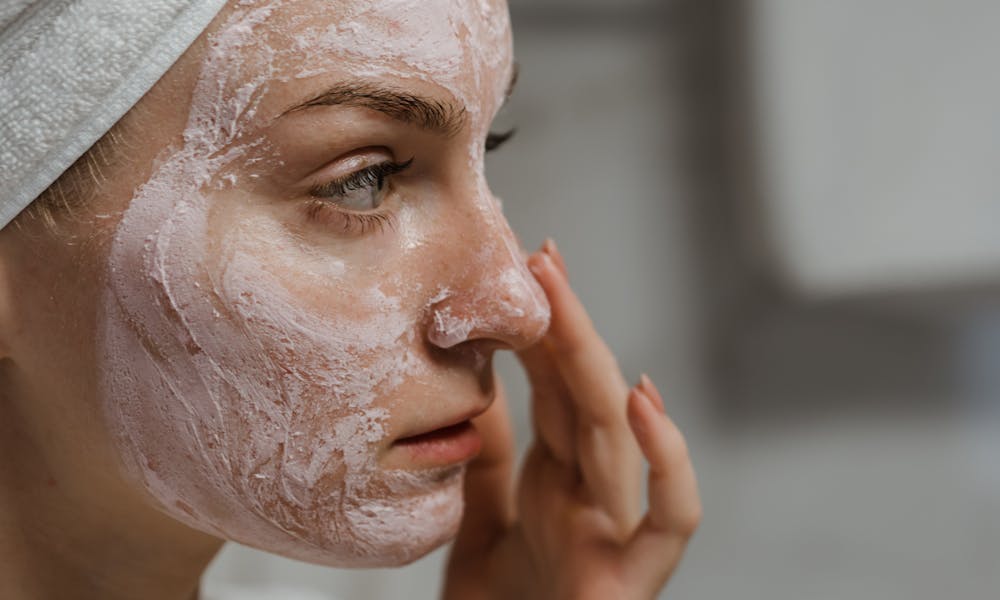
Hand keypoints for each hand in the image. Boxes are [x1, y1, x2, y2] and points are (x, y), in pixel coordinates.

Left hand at [443, 240, 701, 599]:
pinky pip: (670, 522)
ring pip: (617, 437)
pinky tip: (640, 402)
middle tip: (542, 260)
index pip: (554, 387)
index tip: (526, 267)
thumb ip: (487, 460)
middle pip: (583, 397)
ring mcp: (614, 533)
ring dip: (593, 363)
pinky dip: (668, 463)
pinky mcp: (630, 580)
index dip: (545, 328)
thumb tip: (476, 384)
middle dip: (566, 326)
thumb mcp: (478, 522)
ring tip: (561, 300)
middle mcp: (591, 495)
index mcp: (556, 479)